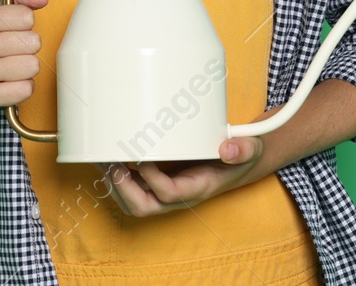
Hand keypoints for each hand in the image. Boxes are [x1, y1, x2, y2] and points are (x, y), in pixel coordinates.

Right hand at [0, 0, 47, 113]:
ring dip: (26, 69)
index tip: (10, 32)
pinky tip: (7, 84)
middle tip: (10, 53)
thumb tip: (42, 0)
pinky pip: (26, 89)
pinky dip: (22, 88)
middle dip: (27, 48)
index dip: (24, 26)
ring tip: (9, 69)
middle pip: (33, 42)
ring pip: (32, 65)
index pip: (26, 16)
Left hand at [95, 130, 269, 216]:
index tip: (142, 157)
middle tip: (113, 163)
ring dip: (115, 184)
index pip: (169, 193)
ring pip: (134, 202)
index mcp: (198, 187)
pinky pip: (133, 189)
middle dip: (124, 188)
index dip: (151, 179)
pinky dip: (117, 176)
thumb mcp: (251, 149)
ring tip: (104, 160)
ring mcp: (166, 191)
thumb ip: (244, 148)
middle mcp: (179, 194)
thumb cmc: (239, 157)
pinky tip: (109, 158)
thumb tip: (228, 149)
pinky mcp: (158, 182)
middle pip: (144, 206)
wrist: (238, 164)